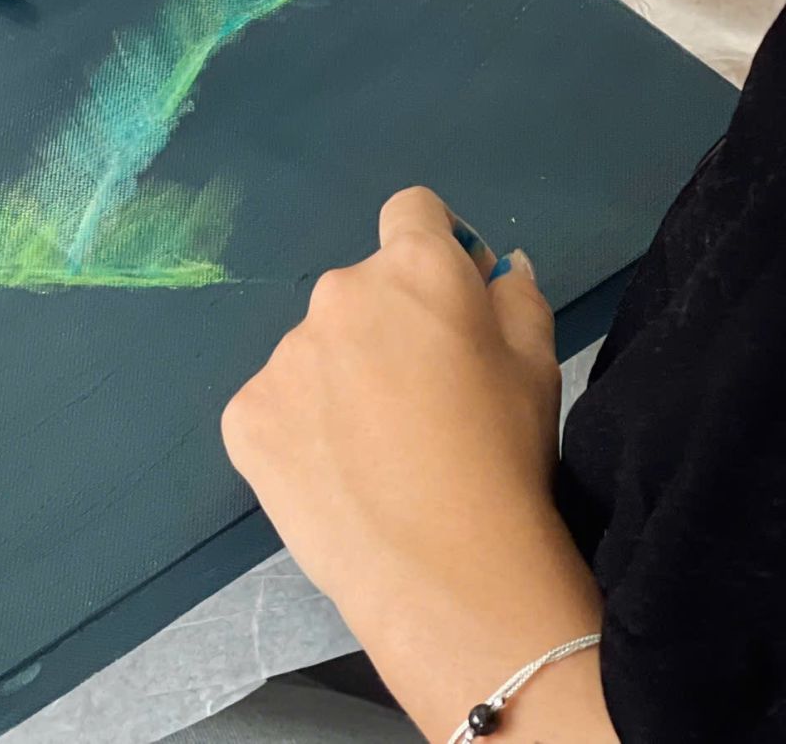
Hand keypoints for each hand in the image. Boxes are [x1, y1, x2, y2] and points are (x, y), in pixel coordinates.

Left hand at [223, 189, 607, 734]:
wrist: (449, 575)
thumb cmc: (507, 460)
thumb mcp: (539, 364)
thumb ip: (516, 296)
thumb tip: (496, 268)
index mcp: (415, 268)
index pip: (413, 210)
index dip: (435, 245)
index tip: (447, 299)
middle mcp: (339, 292)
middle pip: (361, 290)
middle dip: (386, 327)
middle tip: (420, 403)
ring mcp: (284, 355)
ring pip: (315, 351)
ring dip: (340, 381)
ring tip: (378, 457)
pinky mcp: (246, 416)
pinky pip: (275, 406)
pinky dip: (299, 432)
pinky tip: (335, 480)